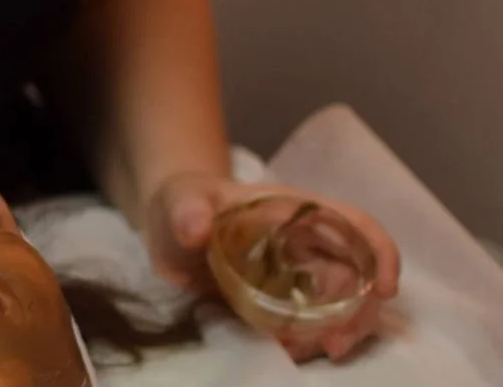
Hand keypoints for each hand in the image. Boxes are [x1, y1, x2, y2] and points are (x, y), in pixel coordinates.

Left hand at [145, 173, 399, 362]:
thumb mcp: (179, 201)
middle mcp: (306, 242)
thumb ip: (186, 211)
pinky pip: (313, 324)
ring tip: (304, 351)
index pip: (353, 223)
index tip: (384, 289)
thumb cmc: (183, 202)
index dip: (378, 251)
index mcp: (294, 210)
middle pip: (358, 276)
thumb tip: (195, 228)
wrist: (169, 228)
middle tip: (334, 345)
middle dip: (359, 313)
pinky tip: (286, 350)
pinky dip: (310, 341)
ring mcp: (298, 273)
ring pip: (342, 305)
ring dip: (337, 333)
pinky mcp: (284, 301)